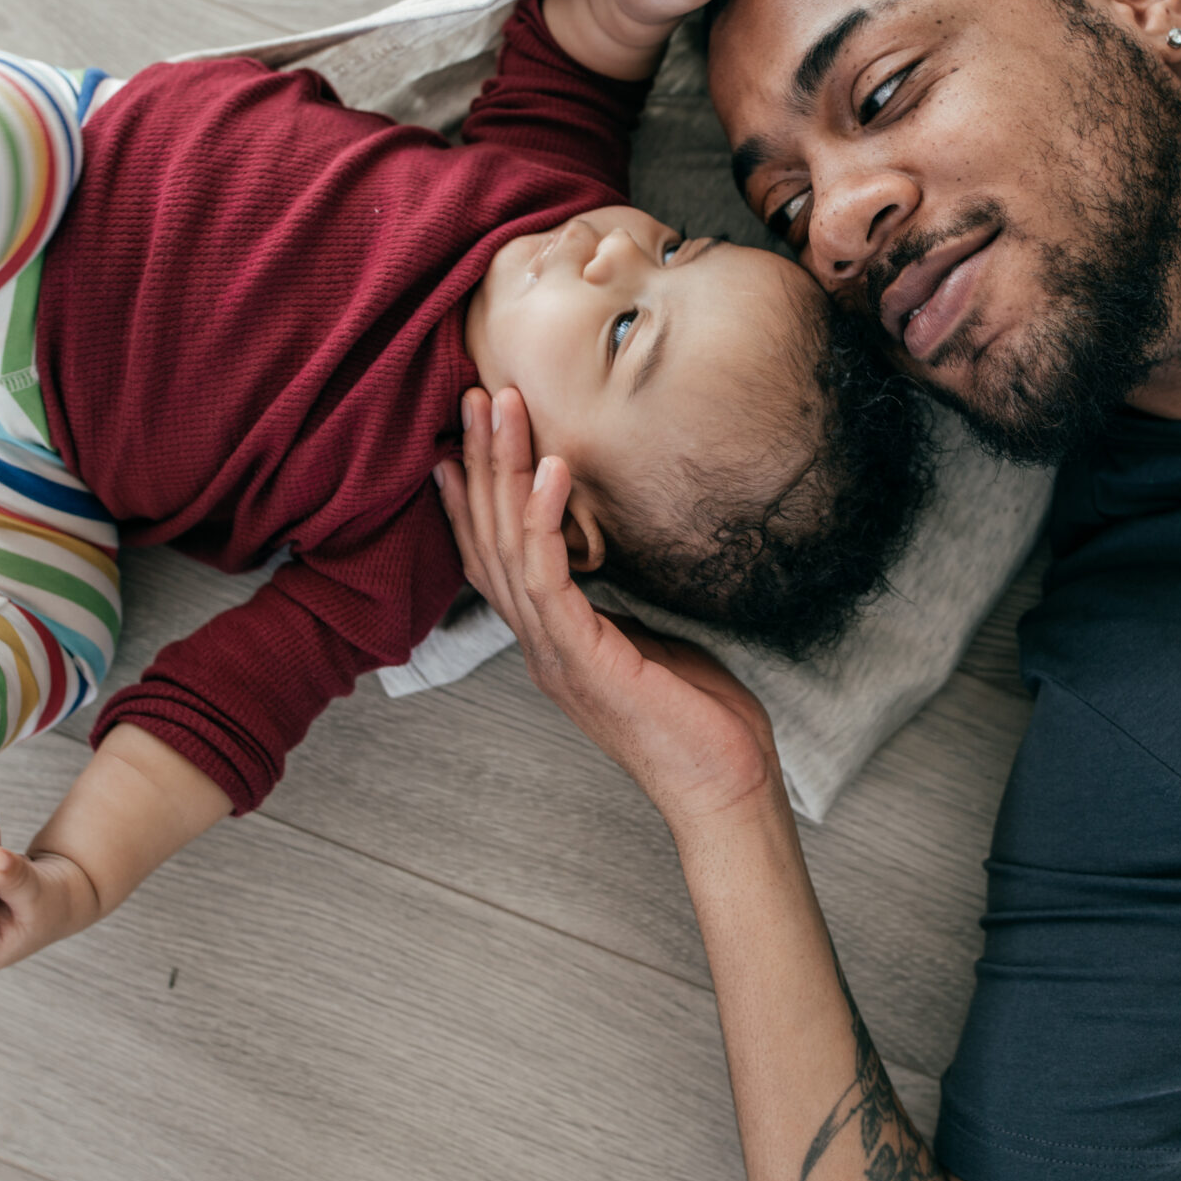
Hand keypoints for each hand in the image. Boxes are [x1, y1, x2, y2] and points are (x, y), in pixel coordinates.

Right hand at [438, 385, 780, 831]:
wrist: (722, 787)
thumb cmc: (699, 722)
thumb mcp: (650, 645)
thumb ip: (617, 609)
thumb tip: (616, 572)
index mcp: (552, 641)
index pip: (495, 558)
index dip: (472, 499)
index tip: (459, 441)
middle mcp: (540, 644)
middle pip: (490, 538)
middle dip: (480, 460)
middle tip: (474, 394)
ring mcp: (554, 653)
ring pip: (508, 546)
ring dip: (503, 468)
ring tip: (503, 405)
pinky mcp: (582, 657)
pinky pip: (548, 578)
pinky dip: (544, 519)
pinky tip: (549, 470)